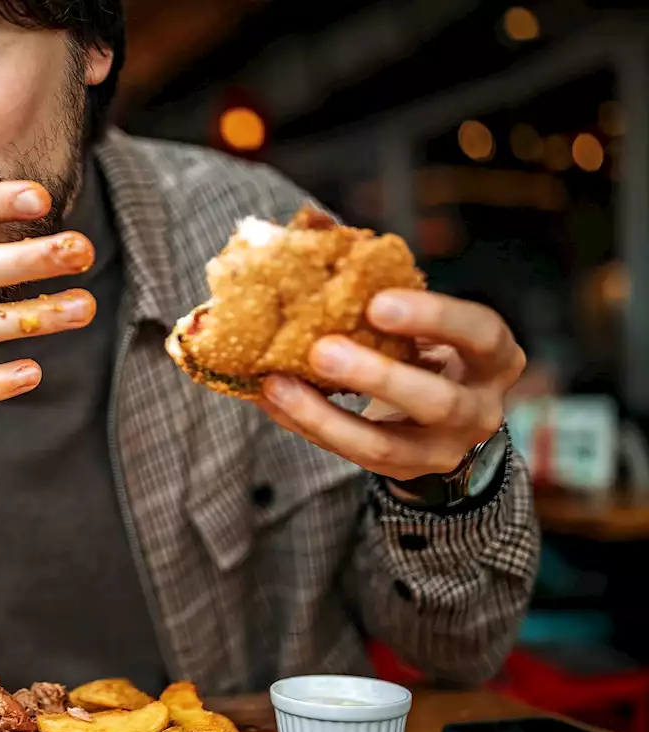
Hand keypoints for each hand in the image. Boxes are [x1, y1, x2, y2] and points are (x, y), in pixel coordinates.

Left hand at [255, 289, 525, 481]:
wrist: (442, 423)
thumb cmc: (425, 349)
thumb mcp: (422, 320)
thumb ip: (381, 282)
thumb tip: (315, 225)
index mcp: (494, 357)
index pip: (481, 334)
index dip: (434, 317)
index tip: (377, 301)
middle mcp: (478, 410)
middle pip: (437, 400)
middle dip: (378, 376)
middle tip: (321, 348)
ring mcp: (439, 450)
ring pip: (383, 445)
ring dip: (325, 416)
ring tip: (278, 385)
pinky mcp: (398, 473)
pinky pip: (347, 455)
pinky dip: (306, 425)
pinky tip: (271, 398)